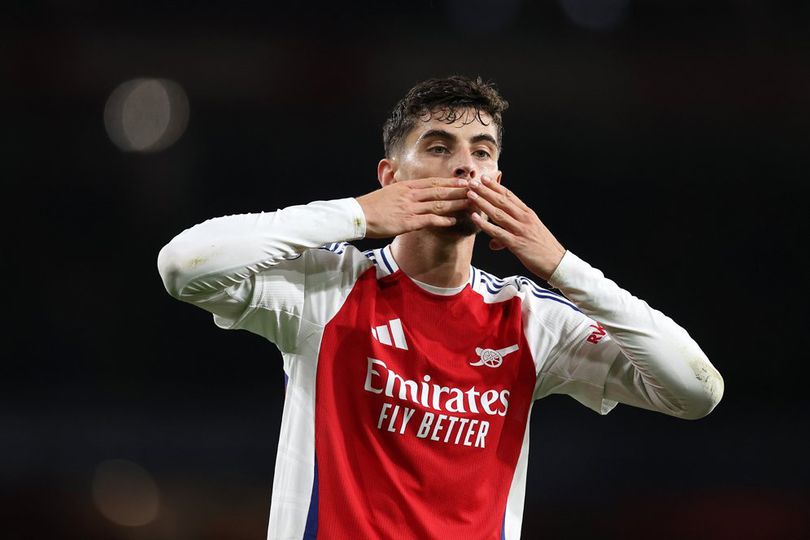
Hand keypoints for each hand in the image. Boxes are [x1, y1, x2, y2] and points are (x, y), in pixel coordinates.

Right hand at [356, 177, 471, 237]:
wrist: (358, 216)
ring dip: (455, 204)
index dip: (449, 183)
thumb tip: (411, 191)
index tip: (462, 182)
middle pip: (439, 191)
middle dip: (458, 191)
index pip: (432, 182)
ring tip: (469, 204)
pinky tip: (453, 221)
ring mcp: (410, 208)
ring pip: (438, 204)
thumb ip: (402, 192)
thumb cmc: (371, 206)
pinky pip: (429, 220)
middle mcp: (410, 195)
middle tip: (473, 190)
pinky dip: (443, 220)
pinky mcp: (408, 222)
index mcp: (406, 186)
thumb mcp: (388, 193)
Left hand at [467, 175, 565, 280]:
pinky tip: (475, 218)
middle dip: (486, 190)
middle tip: (473, 182)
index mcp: (528, 214)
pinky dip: (485, 224)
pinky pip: (498, 232)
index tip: (485, 178)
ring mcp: (521, 230)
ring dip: (482, 203)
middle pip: (502, 201)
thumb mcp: (528, 236)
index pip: (510, 196)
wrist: (557, 263)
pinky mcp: (517, 244)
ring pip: (498, 213)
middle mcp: (524, 218)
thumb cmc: (543, 249)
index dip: (496, 186)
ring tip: (470, 195)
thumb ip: (508, 236)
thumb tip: (493, 243)